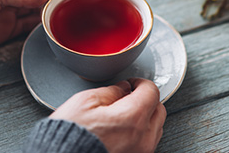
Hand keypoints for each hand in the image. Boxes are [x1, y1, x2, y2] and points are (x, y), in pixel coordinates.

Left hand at [0, 0, 53, 56]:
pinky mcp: (5, 33)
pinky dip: (36, 28)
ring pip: (33, 14)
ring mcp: (7, 15)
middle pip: (36, 0)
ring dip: (44, 16)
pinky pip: (25, 29)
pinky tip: (46, 27)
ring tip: (57, 18)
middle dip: (49, 3)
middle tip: (63, 9)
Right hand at [50, 78, 165, 152]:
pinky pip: (146, 145)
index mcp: (133, 118)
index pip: (151, 91)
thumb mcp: (85, 102)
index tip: (131, 83)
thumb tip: (122, 88)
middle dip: (145, 99)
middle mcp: (143, 139)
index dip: (140, 82)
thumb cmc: (69, 136)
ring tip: (122, 116)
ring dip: (144, 119)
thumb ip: (110, 91)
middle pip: (158, 110)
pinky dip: (139, 135)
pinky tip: (121, 133)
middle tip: (128, 97)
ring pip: (155, 129)